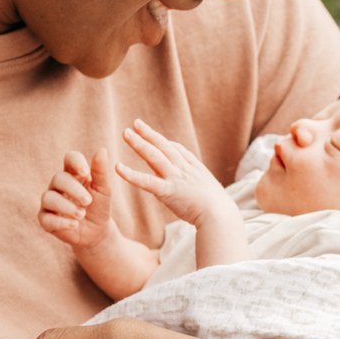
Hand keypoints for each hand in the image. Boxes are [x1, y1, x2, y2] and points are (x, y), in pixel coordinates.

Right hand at [40, 148, 116, 250]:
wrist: (97, 232)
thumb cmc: (99, 207)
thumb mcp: (103, 189)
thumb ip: (101, 171)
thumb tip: (102, 149)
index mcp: (73, 173)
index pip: (69, 158)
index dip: (76, 162)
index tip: (86, 172)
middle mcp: (58, 185)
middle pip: (58, 179)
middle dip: (74, 189)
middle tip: (88, 201)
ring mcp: (49, 202)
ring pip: (48, 198)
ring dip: (66, 206)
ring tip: (82, 214)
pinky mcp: (45, 219)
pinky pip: (46, 218)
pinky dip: (61, 221)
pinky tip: (74, 224)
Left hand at [114, 119, 236, 227]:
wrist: (220, 215)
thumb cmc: (219, 210)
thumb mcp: (212, 193)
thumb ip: (201, 190)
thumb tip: (200, 194)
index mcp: (195, 169)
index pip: (178, 151)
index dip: (166, 143)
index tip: (156, 138)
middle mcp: (184, 169)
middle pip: (164, 146)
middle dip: (149, 134)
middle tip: (135, 124)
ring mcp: (175, 178)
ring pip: (154, 156)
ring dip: (139, 143)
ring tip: (125, 133)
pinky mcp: (167, 191)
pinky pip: (146, 181)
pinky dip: (131, 174)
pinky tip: (118, 168)